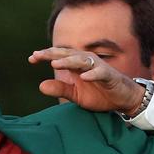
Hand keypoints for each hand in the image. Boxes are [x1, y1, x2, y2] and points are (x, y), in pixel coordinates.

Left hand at [28, 47, 146, 113]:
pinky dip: (92, 74)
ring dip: (69, 61)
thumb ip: (60, 89)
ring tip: (56, 64)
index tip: (31, 59)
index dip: (45, 56)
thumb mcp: (76, 95)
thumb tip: (40, 86)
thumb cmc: (99, 94)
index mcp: (76, 65)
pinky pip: (100, 73)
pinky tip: (84, 77)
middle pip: (67, 54)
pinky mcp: (109, 76)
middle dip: (52, 54)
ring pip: (81, 61)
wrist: (122, 99)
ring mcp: (98, 68)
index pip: (58, 57)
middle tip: (38, 55)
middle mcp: (86, 62)